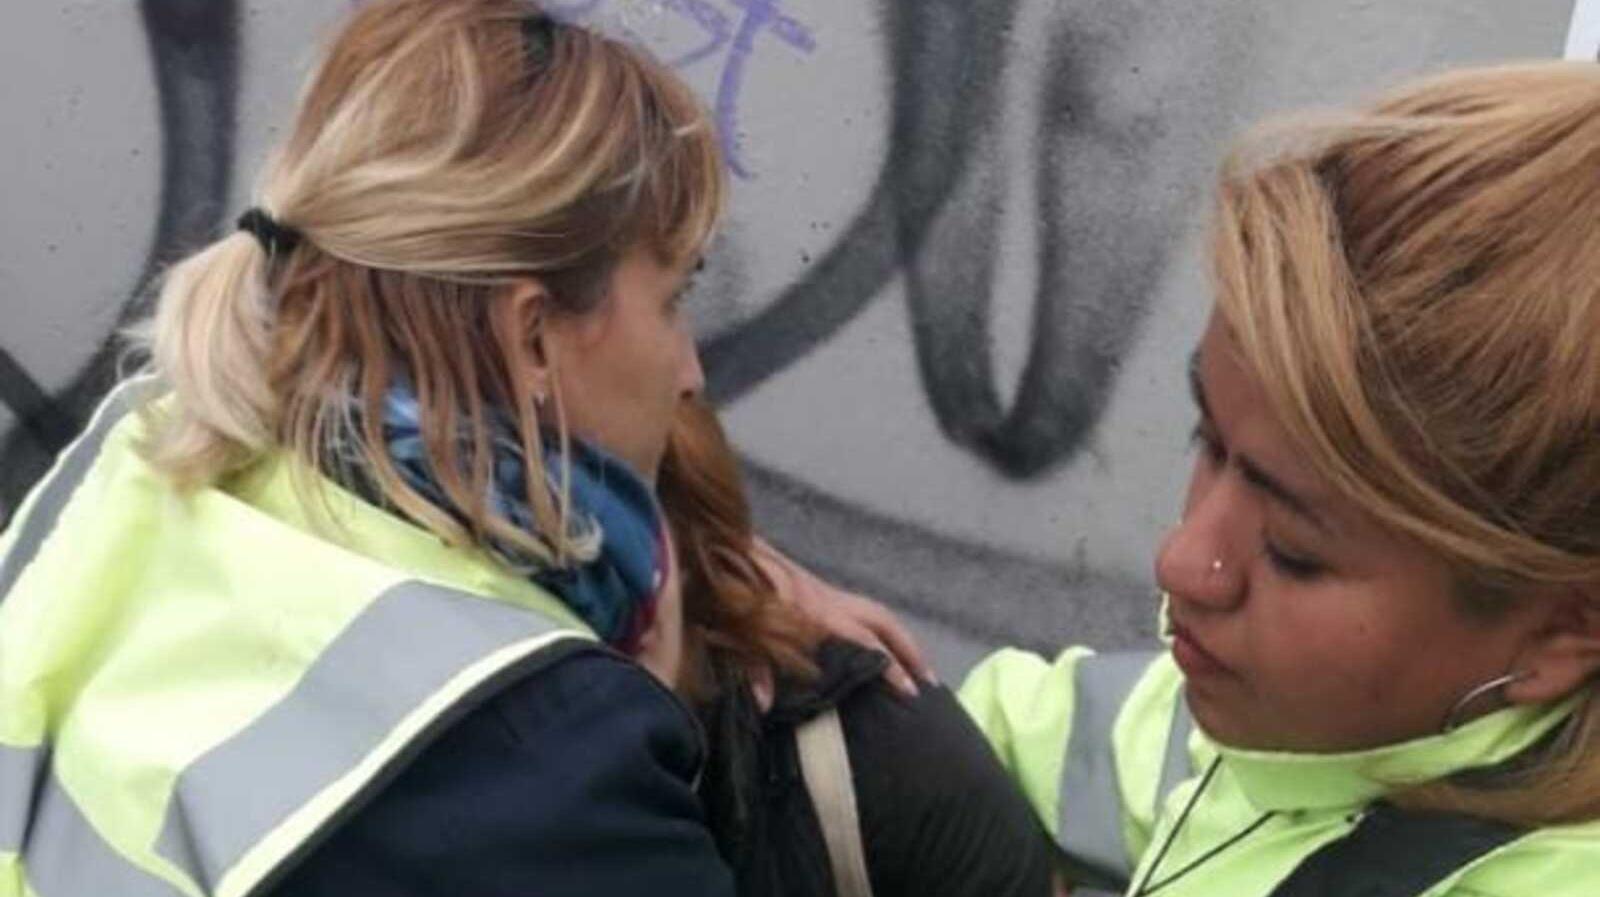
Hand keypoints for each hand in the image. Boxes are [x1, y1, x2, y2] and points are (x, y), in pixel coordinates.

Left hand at [751, 537, 936, 696]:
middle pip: (885, 622)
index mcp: (819, 614)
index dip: (889, 666)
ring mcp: (828, 593)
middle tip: (928, 682)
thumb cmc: (736, 591)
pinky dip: (881, 628)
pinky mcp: (821, 591)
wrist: (730, 549)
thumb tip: (764, 706)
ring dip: (902, 638)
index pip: (867, 642)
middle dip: (910, 650)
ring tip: (919, 666)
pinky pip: (864, 609)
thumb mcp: (742, 633)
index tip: (909, 691)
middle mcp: (832, 601)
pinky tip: (884, 647)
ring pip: (878, 612)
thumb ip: (755, 669)